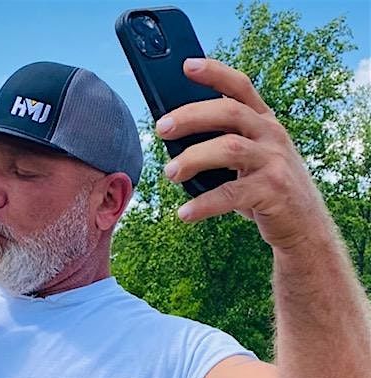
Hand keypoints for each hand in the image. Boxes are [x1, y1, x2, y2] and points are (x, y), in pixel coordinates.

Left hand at [156, 58, 328, 249]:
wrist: (303, 223)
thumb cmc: (265, 187)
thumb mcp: (250, 157)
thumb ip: (223, 143)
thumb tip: (175, 138)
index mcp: (264, 122)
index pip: (240, 87)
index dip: (215, 73)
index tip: (187, 66)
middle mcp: (271, 135)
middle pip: (229, 112)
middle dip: (192, 116)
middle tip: (162, 128)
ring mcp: (274, 161)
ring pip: (229, 148)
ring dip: (194, 158)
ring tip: (170, 172)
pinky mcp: (272, 191)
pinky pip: (231, 194)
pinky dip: (204, 204)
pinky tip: (184, 213)